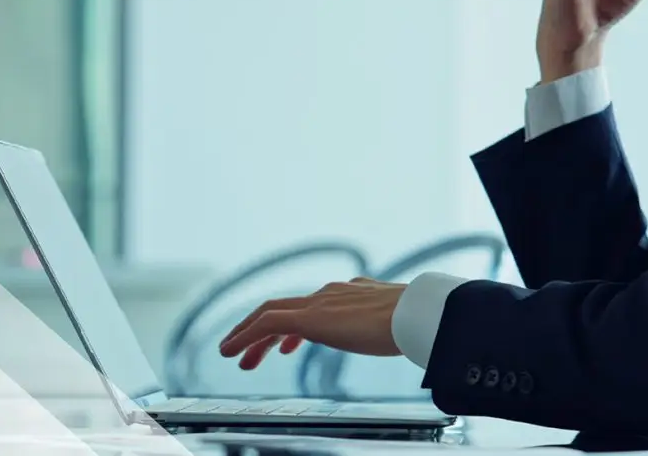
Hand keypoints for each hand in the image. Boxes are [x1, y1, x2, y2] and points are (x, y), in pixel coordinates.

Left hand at [219, 278, 406, 369]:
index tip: (285, 343)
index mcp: (352, 293)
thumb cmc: (414, 321)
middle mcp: (332, 293)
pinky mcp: (310, 317)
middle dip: (263, 329)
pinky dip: (245, 335)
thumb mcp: (397, 322)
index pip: (313, 305)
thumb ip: (388, 323)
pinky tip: (231, 350)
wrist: (415, 313)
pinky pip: (267, 322)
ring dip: (249, 333)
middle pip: (286, 307)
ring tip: (234, 354)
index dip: (294, 326)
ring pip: (270, 312)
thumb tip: (399, 333)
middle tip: (251, 352)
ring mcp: (320, 302)